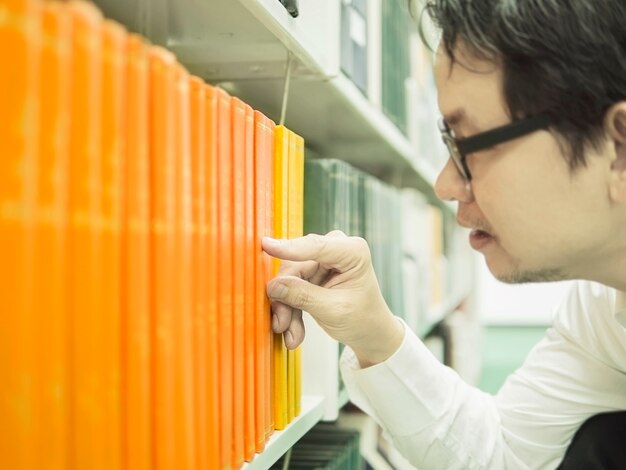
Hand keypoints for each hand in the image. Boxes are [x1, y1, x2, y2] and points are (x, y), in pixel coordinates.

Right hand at [263, 231, 404, 367]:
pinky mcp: (312, 272)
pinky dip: (290, 309)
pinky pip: (291, 287)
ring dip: (287, 308)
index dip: (289, 248)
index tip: (266, 246)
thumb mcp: (333, 310)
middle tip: (281, 324)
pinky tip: (293, 331)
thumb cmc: (363, 319)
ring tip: (290, 333)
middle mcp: (336, 250)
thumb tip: (273, 285)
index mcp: (352, 252)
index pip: (315, 247)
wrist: (369, 333)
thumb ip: (303, 296)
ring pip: (289, 279)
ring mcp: (322, 260)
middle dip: (286, 297)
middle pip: (296, 265)